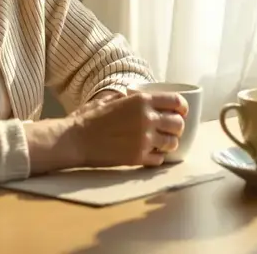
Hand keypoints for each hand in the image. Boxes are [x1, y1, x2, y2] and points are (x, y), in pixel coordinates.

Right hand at [69, 92, 187, 167]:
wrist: (75, 140)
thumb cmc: (88, 118)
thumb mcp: (110, 100)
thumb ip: (128, 99)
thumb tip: (135, 97)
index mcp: (141, 101)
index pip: (176, 101)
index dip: (182, 107)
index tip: (181, 112)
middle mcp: (147, 119)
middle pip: (178, 124)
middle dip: (177, 127)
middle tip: (170, 130)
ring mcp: (144, 140)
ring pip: (172, 143)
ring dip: (169, 143)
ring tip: (161, 143)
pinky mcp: (138, 158)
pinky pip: (159, 159)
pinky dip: (157, 157)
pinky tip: (149, 154)